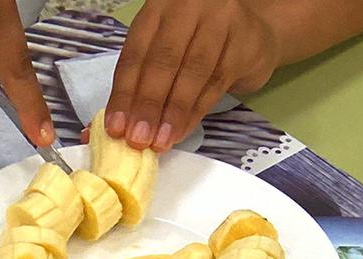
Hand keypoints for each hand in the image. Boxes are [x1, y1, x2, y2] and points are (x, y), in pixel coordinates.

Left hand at [103, 0, 279, 150]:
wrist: (252, 29)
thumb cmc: (197, 41)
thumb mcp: (163, 49)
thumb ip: (140, 80)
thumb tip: (111, 127)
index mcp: (158, 9)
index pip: (136, 53)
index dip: (124, 93)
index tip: (115, 127)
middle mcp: (189, 8)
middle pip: (163, 60)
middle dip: (147, 105)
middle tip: (137, 139)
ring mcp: (220, 21)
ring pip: (192, 72)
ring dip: (172, 112)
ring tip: (159, 142)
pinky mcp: (244, 42)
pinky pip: (216, 82)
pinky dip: (195, 111)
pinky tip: (181, 131)